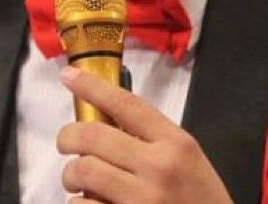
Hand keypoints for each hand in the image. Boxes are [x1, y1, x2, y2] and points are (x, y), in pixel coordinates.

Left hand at [56, 67, 232, 203]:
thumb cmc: (201, 202)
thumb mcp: (189, 161)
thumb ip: (153, 140)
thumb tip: (105, 121)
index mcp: (176, 143)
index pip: (126, 104)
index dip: (92, 86)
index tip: (69, 75)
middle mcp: (159, 167)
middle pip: (93, 135)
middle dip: (68, 137)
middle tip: (66, 144)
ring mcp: (143, 200)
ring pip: (83, 171)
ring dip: (71, 175)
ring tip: (77, 181)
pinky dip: (78, 203)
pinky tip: (89, 203)